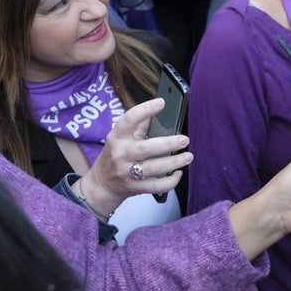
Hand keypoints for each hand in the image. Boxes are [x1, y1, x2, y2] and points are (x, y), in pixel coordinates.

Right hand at [82, 98, 192, 215]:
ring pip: (154, 168)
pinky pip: (156, 186)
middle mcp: (120, 154)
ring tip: (188, 156)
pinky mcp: (135, 188)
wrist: (101, 185)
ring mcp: (127, 173)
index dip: (145, 110)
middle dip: (169, 143)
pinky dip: (170, 181)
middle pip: (146, 148)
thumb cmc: (116, 155)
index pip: (129, 120)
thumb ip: (138, 125)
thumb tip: (159, 111)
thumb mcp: (121, 138)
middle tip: (185, 139)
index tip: (161, 102)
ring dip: (174, 162)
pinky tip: (178, 173)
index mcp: (117, 137)